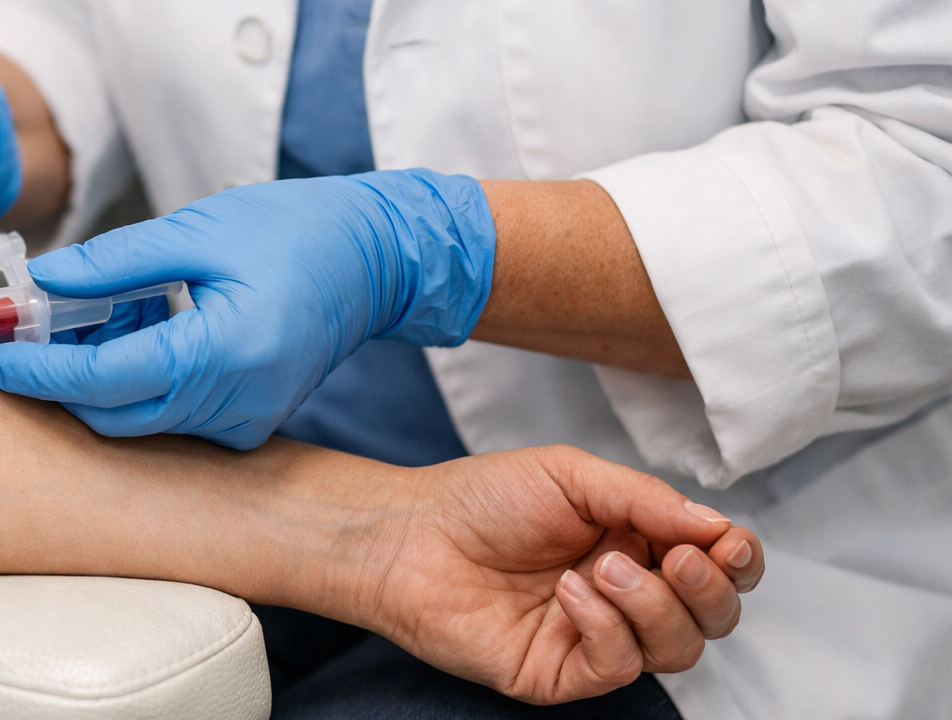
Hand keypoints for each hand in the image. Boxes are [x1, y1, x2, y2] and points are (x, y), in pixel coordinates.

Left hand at [0, 171, 494, 447]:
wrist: (373, 259)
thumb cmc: (296, 230)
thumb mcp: (198, 228)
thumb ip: (115, 262)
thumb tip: (40, 282)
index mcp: (227, 352)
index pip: (106, 382)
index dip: (38, 371)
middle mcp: (236, 404)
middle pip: (112, 413)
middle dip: (57, 373)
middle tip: (24, 322)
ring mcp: (244, 423)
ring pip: (136, 417)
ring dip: (95, 370)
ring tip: (96, 304)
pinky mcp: (245, 424)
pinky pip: (167, 413)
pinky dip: (133, 376)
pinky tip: (136, 322)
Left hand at [349, 445, 763, 702]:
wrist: (410, 533)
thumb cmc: (481, 498)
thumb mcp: (571, 474)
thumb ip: (646, 499)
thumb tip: (717, 526)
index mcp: (636, 539)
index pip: (717, 564)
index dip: (738, 558)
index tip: (729, 543)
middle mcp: (627, 592)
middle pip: (713, 615)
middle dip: (710, 588)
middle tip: (675, 557)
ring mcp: (598, 636)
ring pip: (678, 647)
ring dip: (654, 604)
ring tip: (603, 566)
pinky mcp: (564, 673)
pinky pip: (619, 666)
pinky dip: (606, 626)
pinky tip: (569, 592)